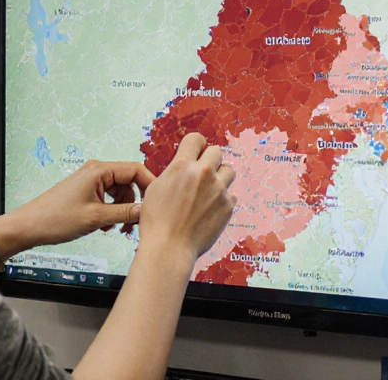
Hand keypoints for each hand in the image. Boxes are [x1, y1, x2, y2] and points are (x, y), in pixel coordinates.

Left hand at [0, 160, 154, 258]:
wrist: (30, 226)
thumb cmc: (57, 219)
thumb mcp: (96, 218)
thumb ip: (125, 213)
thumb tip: (147, 211)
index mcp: (99, 170)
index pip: (136, 170)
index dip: (150, 186)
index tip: (157, 204)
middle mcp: (97, 171)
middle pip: (129, 181)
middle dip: (134, 202)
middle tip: (135, 223)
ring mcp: (91, 181)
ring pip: (120, 192)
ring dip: (122, 210)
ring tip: (114, 228)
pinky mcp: (87, 191)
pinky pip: (109, 198)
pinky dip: (111, 211)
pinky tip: (104, 226)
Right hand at [132, 133, 235, 260]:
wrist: (169, 247)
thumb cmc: (157, 221)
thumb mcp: (155, 188)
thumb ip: (174, 171)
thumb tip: (183, 165)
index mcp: (181, 166)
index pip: (196, 139)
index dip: (196, 144)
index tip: (196, 151)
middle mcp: (202, 174)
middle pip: (217, 151)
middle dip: (210, 160)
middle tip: (203, 172)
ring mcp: (218, 190)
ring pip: (229, 171)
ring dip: (220, 177)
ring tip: (209, 191)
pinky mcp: (228, 206)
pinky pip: (231, 195)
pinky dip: (223, 200)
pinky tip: (210, 209)